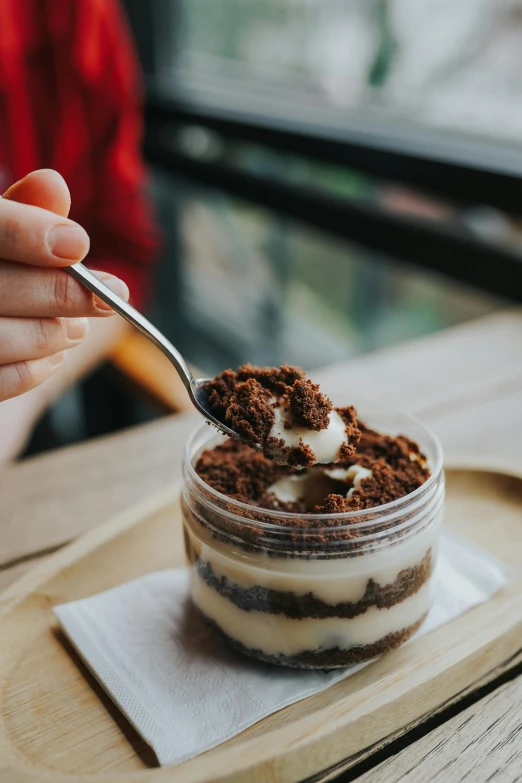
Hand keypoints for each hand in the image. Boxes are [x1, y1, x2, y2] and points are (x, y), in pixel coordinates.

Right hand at [0, 169, 128, 402]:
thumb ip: (23, 213)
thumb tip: (53, 186)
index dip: (26, 234)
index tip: (79, 244)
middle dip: (61, 293)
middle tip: (107, 297)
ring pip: (1, 338)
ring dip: (54, 334)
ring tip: (75, 327)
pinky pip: (0, 382)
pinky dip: (35, 369)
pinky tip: (52, 355)